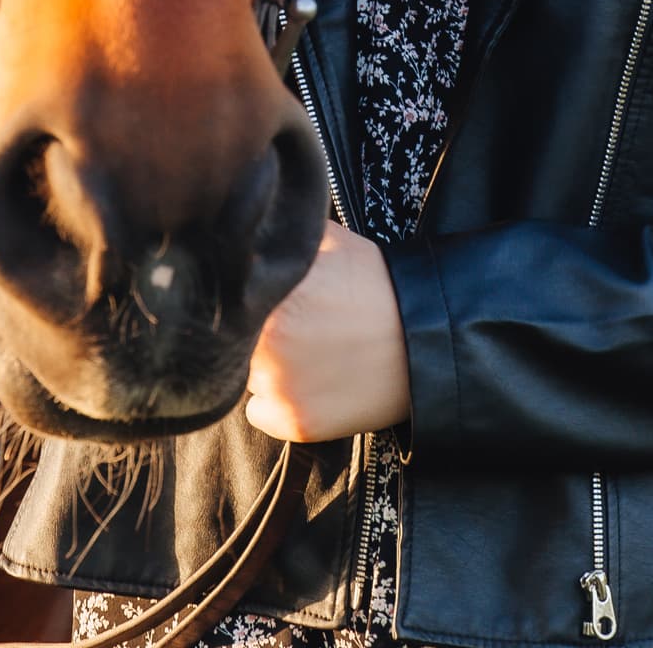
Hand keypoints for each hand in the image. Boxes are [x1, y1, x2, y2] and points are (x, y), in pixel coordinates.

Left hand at [244, 222, 410, 441]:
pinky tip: (310, 383)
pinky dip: (279, 402)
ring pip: (245, 376)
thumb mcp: (329, 242)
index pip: (226, 303)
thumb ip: (283, 235)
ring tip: (308, 354)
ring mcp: (279, 388)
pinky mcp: (295, 422)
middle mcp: (264, 344)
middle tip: (297, 328)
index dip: (244, 302)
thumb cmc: (376, 286)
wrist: (426, 337)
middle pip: (234, 342)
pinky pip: (260, 412)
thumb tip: (249, 230)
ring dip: (266, 367)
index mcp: (268, 295)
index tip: (268, 303)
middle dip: (257, 334)